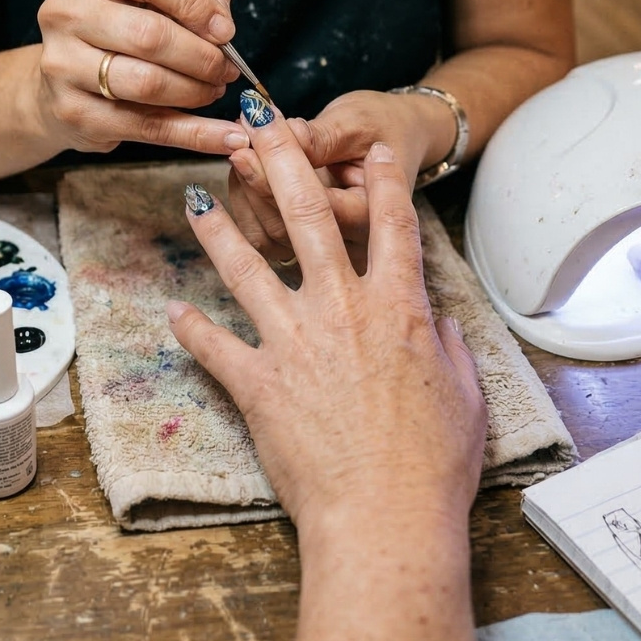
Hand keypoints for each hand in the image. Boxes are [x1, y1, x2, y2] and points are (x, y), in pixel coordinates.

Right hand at [35, 0, 249, 156]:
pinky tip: (226, 137)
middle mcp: (67, 14)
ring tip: (214, 90)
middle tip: (226, 68)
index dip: (194, 2)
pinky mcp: (73, 112)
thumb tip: (221, 23)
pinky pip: (146, 127)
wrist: (64, 77)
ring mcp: (63, 65)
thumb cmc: (121, 25)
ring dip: (196, 91)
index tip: (223, 29)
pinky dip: (195, 134)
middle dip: (202, 56)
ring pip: (147, 84)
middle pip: (149, 35)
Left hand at [169, 107, 486, 534]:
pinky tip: (175, 314)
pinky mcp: (258, 381)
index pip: (393, 227)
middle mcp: (342, 308)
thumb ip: (447, 346)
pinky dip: (194, 331)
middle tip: (259, 122)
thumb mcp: (465, 395)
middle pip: (309, 217)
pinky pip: (216, 345)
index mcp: (397, 308)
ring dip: (219, 230)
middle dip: (283, 160)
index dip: (383, 181)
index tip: (369, 148)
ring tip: (194, 199)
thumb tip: (435, 321)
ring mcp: (294, 340)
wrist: (384, 519)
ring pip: (247, 267)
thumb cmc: (434, 465)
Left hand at [226, 90, 437, 266]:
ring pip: (267, 236)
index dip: (277, 169)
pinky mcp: (303, 247)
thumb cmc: (381, 125)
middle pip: (286, 227)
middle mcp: (349, 244)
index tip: (254, 133)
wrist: (397, 137)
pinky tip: (244, 172)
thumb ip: (320, 136)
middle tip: (239, 143)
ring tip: (244, 148)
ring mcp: (324, 252)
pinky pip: (261, 238)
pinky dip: (244, 204)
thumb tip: (280, 135)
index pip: (316, 203)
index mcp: (372, 216)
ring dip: (245, 191)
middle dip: (255, 181)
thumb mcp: (357, 123)